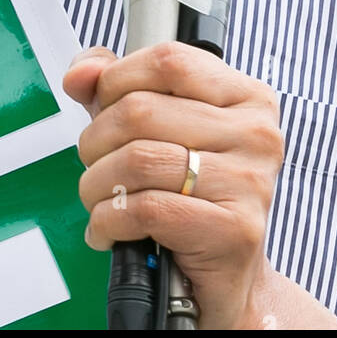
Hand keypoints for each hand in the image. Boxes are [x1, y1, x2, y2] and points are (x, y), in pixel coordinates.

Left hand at [63, 41, 283, 329]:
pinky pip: (146, 209)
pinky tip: (108, 230)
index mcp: (246, 95)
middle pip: (141, 110)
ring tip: (99, 199)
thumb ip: (116, 86)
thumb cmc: (192, 196)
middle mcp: (256, 132)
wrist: (229, 276)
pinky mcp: (235, 229)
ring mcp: (250, 180)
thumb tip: (80, 73)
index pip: (168, 60)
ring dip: (97, 185)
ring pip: (137, 160)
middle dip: (96, 140)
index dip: (118, 79)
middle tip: (95, 164)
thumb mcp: (158, 128)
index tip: (102, 106)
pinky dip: (108, 221)